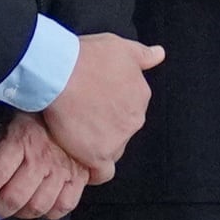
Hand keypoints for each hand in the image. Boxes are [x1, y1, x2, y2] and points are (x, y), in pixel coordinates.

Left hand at [0, 112, 90, 219]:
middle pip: (15, 197)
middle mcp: (41, 157)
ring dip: (22, 213)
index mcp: (20, 141)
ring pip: (38, 206)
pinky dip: (50, 213)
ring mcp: (61, 169)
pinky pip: (64, 206)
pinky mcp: (78, 176)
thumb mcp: (5, 127)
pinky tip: (41, 207)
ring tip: (15, 209)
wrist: (69, 108)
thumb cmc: (32, 120)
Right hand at [39, 32, 161, 176]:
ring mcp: (118, 138)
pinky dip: (94, 172)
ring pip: (112, 149)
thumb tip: (159, 54)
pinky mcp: (98, 154)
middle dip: (105, 128)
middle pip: (122, 131)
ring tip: (74, 136)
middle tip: (82, 120)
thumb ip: (142, 54)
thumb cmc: (86, 56)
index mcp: (140, 95)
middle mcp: (135, 119)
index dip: (111, 111)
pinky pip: (102, 172)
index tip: (95, 106)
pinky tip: (83, 163)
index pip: (130, 111)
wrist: (60, 72)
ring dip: (97, 146)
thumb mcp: (120, 47)